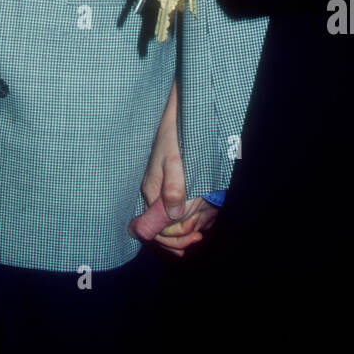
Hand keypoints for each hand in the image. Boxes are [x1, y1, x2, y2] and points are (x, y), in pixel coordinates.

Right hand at [129, 80, 219, 256]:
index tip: (194, 236)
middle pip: (162, 230)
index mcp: (151, 192)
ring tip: (201, 231)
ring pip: (169, 223)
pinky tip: (199, 219)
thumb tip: (173, 216)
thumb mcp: (175, 161)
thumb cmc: (174, 136)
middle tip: (199, 237)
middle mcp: (153, 195)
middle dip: (180, 237)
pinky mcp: (169, 186)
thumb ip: (174, 188)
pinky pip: (174, 211)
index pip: (155, 229)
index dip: (174, 238)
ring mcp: (161, 191)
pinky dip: (186, 220)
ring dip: (184, 231)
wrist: (176, 115)